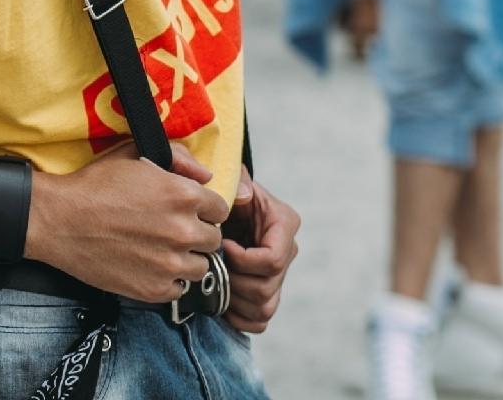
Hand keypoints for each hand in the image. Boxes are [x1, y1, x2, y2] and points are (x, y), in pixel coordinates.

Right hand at [28, 141, 229, 303]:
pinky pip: (180, 289)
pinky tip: (150, 266)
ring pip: (201, 267)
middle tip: (174, 229)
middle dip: (198, 233)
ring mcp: (170, 264)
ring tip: (163, 249)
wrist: (61, 220)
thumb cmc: (96, 184)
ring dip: (187, 259)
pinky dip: (169, 280)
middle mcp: (183, 231)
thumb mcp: (136, 154)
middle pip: (214, 240)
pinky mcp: (154, 290)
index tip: (190, 210)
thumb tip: (206, 175)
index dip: (205, 208)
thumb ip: (179, 157)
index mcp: (183, 195)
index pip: (221, 209)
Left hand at [222, 173, 300, 334]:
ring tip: (216, 280)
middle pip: (265, 289)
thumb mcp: (235, 180)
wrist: (229, 207)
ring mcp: (280, 278)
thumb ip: (239, 182)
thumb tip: (243, 197)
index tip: (222, 245)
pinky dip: (239, 318)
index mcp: (284, 226)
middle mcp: (287, 254)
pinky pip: (260, 321)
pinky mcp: (269, 295)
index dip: (243, 260)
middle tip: (215, 265)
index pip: (272, 261)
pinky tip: (222, 299)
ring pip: (263, 309)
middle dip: (234, 281)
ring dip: (234, 300)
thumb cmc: (231, 193)